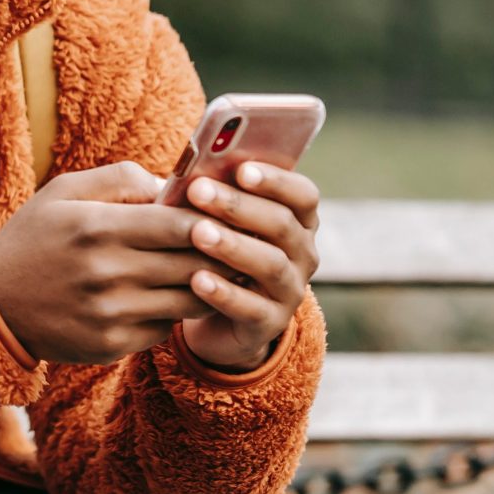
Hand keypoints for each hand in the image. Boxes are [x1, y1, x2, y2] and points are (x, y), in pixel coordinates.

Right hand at [0, 162, 207, 364]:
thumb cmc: (34, 238)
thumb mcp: (64, 192)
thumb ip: (121, 178)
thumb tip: (174, 185)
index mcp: (96, 227)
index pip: (180, 224)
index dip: (212, 220)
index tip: (224, 216)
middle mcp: (106, 272)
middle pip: (193, 264)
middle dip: (220, 253)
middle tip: (234, 245)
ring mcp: (110, 313)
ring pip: (189, 301)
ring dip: (206, 286)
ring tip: (213, 271)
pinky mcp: (111, 344)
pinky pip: (165, 328)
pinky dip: (172, 312)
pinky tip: (168, 298)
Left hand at [174, 161, 321, 370]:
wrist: (219, 319)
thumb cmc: (217, 253)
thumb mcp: (221, 224)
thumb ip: (216, 198)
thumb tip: (190, 172)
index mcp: (297, 222)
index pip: (303, 195)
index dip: (276, 181)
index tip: (241, 169)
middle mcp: (303, 255)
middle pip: (282, 225)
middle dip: (238, 205)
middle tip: (198, 190)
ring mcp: (290, 291)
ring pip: (270, 265)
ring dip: (233, 246)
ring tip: (198, 233)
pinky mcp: (269, 324)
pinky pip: (250, 308)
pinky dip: (224, 293)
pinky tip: (196, 280)